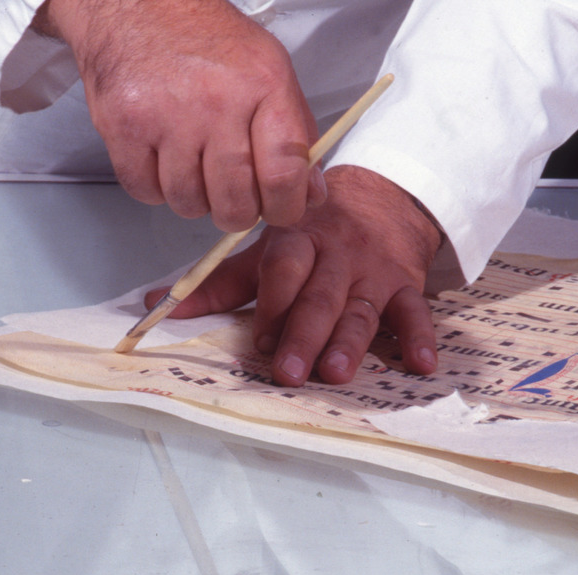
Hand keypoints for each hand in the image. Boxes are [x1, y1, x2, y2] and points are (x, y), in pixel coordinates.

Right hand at [33, 0, 324, 231]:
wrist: (137, 7)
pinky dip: (155, 187)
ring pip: (188, 203)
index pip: (284, 173)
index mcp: (263, 85)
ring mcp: (167, 116)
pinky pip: (146, 191)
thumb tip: (309, 193)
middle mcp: (216, 101)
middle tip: (234, 198)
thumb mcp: (269, 70)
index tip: (281, 209)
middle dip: (238, 212)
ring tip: (193, 166)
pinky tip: (162, 158)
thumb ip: (296, 133)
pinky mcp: (125, 127)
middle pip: (235, 201)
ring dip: (193, 198)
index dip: (286, 207)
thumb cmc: (205, 41)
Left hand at [145, 166, 442, 386]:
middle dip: (304, 334)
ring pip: (361, 309)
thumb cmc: (314, 232)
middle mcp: (336, 255)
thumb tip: (157, 305)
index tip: (259, 337)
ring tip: (338, 372)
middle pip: (319, 297)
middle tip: (290, 371)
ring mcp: (373, 272)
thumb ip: (220, 282)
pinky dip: (419, 338)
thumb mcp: (267, 246)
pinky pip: (415, 311)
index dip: (273, 302)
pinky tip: (420, 364)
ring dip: (351, 342)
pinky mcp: (406, 285)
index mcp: (298, 239)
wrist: (384, 199)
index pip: (283, 269)